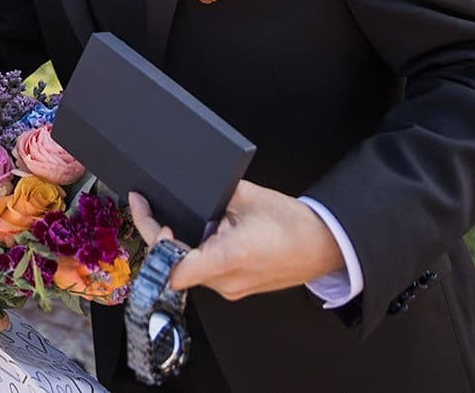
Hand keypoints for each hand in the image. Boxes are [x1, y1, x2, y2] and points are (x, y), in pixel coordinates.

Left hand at [128, 183, 344, 299]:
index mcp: (229, 257)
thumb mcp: (247, 196)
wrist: (324, 245)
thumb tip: (187, 187)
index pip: (174, 268)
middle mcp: (227, 281)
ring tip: (182, 219)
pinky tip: (204, 233)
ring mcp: (232, 289)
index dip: (156, 244)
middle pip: (176, 267)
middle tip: (150, 209)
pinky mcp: (237, 288)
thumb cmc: (293, 223)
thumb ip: (212, 193)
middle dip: (161, 237)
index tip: (153, 218)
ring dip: (180, 246)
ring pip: (190, 271)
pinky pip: (206, 273)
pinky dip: (197, 253)